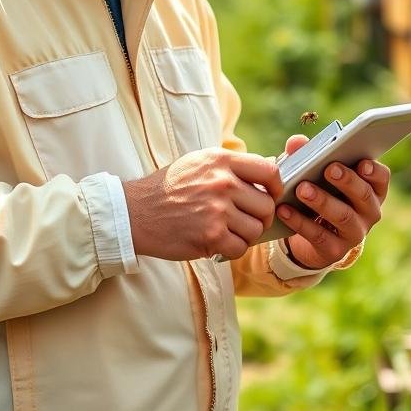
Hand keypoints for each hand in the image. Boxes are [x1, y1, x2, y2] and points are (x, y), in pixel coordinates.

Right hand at [122, 147, 281, 261]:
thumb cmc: (169, 188)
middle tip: (245, 221)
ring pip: (256, 229)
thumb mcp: (199, 163)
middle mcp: (222, 182)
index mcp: (221, 160)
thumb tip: (269, 168)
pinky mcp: (211, 235)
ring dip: (246, 235)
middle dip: (260, 217)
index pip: (270, 172)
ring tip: (228, 231)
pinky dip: (233, 249)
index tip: (270, 195)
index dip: (276, 187)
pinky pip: (241, 247)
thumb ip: (232, 165)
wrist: (135, 212)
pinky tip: (217, 243)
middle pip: (267, 205)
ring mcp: (217, 209)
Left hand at [276, 134, 389, 269]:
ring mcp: (354, 233)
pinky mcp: (334, 250)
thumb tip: (296, 142)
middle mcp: (368, 212)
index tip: (362, 162)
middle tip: (329, 169)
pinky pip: (319, 235)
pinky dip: (300, 221)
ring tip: (302, 189)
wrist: (309, 234)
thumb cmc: (318, 192)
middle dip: (347, 181)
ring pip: (343, 216)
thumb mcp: (313, 172)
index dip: (374, 171)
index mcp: (370, 189)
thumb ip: (305, 154)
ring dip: (323, 201)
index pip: (381, 179)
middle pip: (364, 195)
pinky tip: (284, 209)